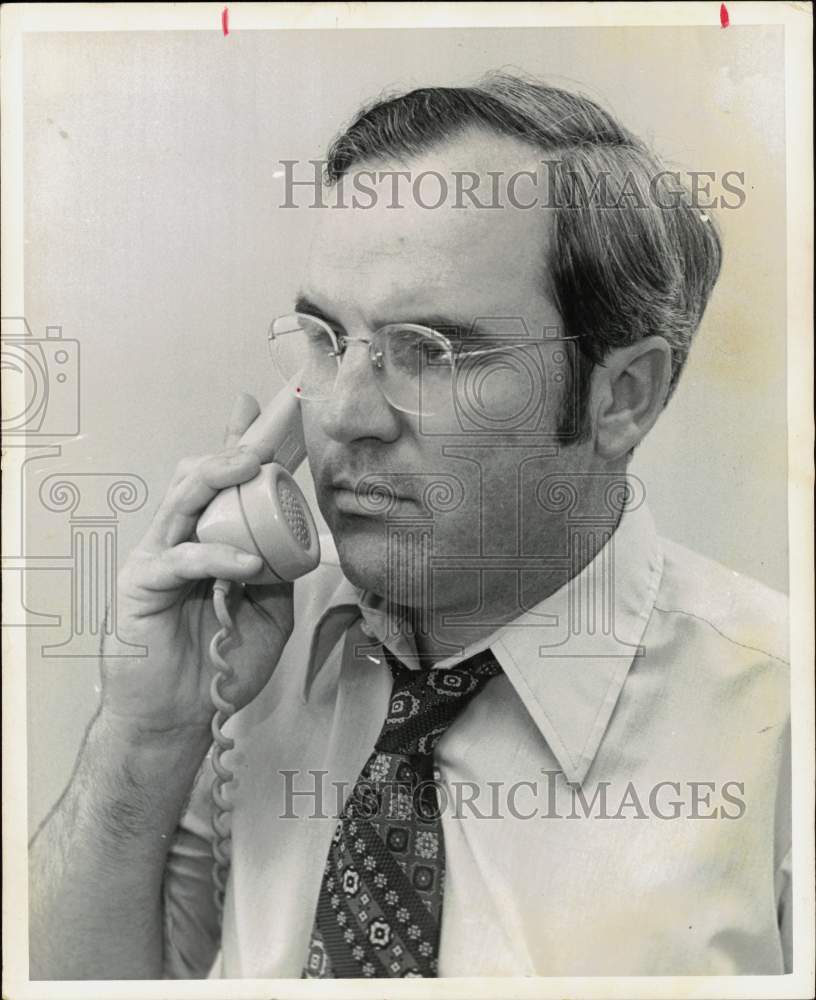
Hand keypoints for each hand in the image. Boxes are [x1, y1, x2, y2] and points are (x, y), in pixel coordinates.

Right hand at [100, 393, 295, 739]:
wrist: (180, 716)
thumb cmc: (220, 662)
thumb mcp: (269, 612)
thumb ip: (278, 572)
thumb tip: (294, 537)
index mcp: (213, 540)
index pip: (228, 483)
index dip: (244, 442)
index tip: (266, 406)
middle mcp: (183, 538)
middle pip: (203, 476)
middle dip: (237, 446)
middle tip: (270, 426)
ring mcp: (159, 556)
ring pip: (182, 498)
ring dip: (217, 476)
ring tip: (251, 465)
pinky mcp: (141, 584)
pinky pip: (180, 559)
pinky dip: (215, 557)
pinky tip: (245, 564)